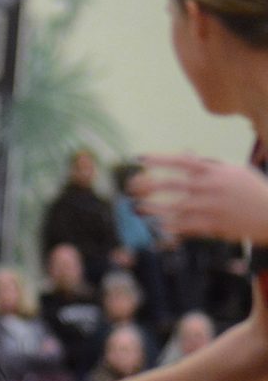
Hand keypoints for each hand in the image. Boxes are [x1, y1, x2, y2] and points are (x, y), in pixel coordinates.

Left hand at [132, 154, 267, 243]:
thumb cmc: (251, 190)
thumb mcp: (233, 170)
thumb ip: (207, 164)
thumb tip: (185, 153)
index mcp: (215, 172)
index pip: (181, 161)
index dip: (159, 159)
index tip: (139, 158)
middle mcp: (210, 188)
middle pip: (172, 185)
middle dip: (148, 185)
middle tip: (131, 186)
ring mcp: (210, 208)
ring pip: (174, 208)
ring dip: (153, 208)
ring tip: (137, 207)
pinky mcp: (212, 225)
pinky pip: (185, 226)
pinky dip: (169, 226)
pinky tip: (156, 225)